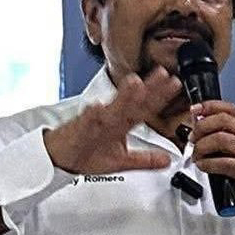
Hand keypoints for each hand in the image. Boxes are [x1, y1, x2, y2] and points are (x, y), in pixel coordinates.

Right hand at [43, 67, 182, 173]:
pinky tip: (96, 107)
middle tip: (162, 74)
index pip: (144, 107)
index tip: (175, 83)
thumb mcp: (122, 161)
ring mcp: (95, 122)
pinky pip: (85, 122)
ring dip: (122, 97)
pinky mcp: (78, 130)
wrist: (60, 159)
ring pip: (111, 109)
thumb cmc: (89, 154)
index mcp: (122, 123)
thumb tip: (167, 160)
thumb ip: (145, 159)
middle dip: (147, 89)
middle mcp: (111, 118)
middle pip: (132, 102)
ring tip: (135, 83)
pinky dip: (90, 115)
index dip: (160, 96)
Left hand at [189, 101, 234, 218]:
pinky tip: (203, 166)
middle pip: (223, 121)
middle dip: (202, 127)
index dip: (210, 106)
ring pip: (221, 139)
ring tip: (197, 155)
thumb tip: (198, 125)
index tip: (194, 110)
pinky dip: (208, 163)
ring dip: (202, 146)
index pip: (230, 109)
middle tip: (193, 138)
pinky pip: (224, 163)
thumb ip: (223, 136)